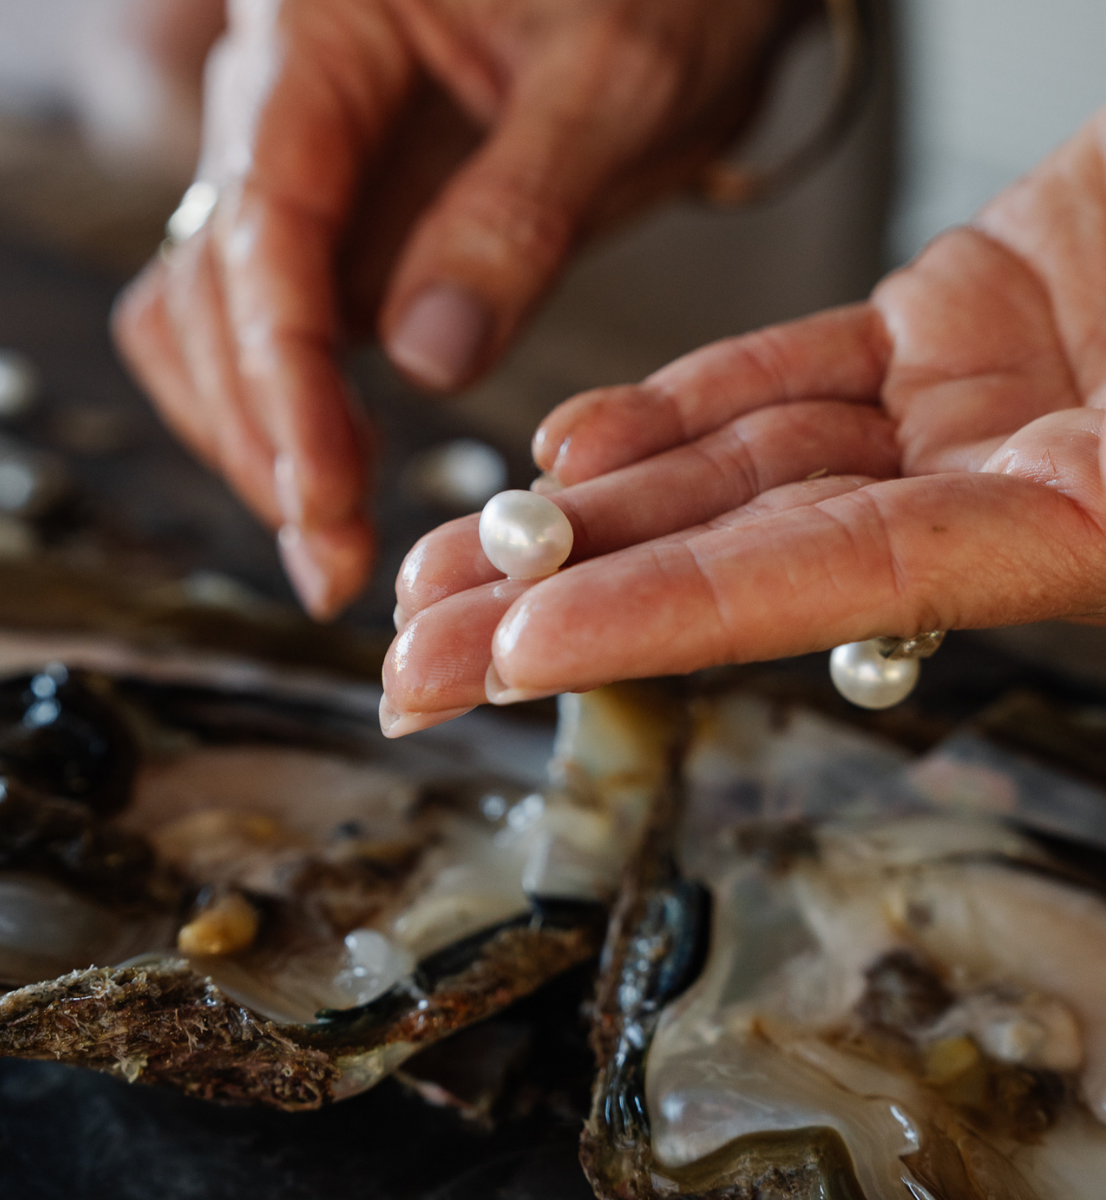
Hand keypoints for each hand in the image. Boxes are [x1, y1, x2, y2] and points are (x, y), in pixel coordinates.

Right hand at [113, 0, 800, 619]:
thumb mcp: (617, 82)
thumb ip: (519, 213)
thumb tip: (426, 357)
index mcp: (322, 34)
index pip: (264, 226)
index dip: (282, 378)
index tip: (324, 497)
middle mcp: (283, 104)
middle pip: (206, 289)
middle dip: (259, 433)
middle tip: (332, 557)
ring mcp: (307, 173)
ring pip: (211, 318)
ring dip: (255, 435)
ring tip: (332, 534)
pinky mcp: (343, 226)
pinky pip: (272, 327)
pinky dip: (290, 411)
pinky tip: (341, 472)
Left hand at [381, 110, 1105, 734]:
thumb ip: (1102, 487)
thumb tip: (995, 536)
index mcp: (1082, 530)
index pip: (819, 588)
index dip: (657, 619)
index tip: (513, 654)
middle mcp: (1001, 488)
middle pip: (735, 556)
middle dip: (560, 602)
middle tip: (415, 659)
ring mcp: (969, 411)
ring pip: (733, 468)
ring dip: (582, 511)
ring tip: (446, 562)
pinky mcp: (953, 326)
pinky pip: (786, 375)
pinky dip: (678, 407)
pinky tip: (572, 443)